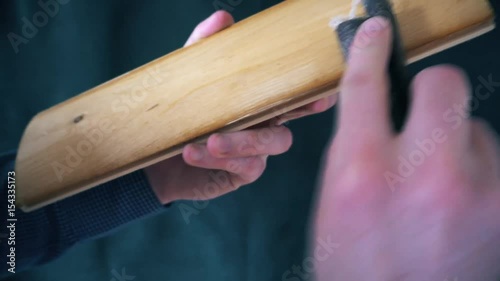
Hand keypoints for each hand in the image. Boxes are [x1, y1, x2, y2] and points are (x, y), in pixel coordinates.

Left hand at [145, 11, 335, 203]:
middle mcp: (264, 122)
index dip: (312, 83)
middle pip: (296, 114)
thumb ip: (204, 48)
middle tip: (306, 104)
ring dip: (245, 140)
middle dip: (304, 107)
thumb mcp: (188, 78)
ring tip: (212, 139)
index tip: (322, 78)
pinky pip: (247, 165)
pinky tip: (193, 152)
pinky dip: (220, 158)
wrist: (154, 157)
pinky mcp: (241, 172)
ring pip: (274, 141)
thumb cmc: (180, 113)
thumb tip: (223, 19)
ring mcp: (257, 150)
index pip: (291, 88)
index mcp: (258, 98)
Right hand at [312, 17, 499, 279]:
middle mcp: (422, 175)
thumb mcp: (335, 203)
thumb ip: (354, 148)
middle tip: (421, 115)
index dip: (370, 50)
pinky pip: (496, 161)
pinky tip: (462, 207)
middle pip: (443, 84)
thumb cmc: (361, 266)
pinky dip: (479, 174)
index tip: (376, 31)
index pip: (365, 86)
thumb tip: (374, 105)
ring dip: (457, 147)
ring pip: (475, 129)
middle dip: (431, 90)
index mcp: (362, 173)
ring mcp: (476, 191)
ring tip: (440, 190)